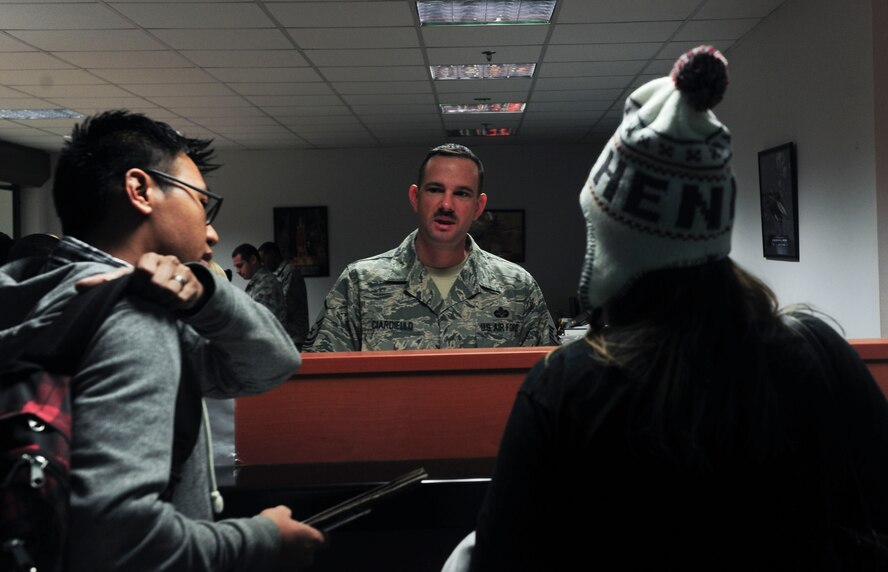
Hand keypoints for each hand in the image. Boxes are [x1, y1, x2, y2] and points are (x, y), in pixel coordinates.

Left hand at [75, 253, 205, 311]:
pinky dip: (174, 305)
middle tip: (149, 299)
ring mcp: (183, 271)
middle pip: (157, 283)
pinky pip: (182, 298)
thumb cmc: (147, 285)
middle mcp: (168, 260)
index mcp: (150, 258)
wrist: (178, 290)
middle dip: (151, 296)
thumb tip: (77, 287)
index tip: (138, 291)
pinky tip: (171, 304)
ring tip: (159, 302)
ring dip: (162, 301)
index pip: (143, 270)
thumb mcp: (128, 281)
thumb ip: (105, 282)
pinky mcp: (193, 284)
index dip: (140, 285)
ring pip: (170, 290)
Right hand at [260, 505, 325, 569]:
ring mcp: (295, 565)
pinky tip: (272, 556)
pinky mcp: (283, 571)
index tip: (309, 533)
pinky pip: (285, 567)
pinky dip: (281, 563)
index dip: (316, 536)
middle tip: (291, 540)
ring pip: (297, 562)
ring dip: (291, 557)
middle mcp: (306, 554)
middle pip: (310, 554)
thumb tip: (287, 514)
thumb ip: (288, 513)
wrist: (254, 542)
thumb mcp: (280, 511)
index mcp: (311, 538)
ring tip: (280, 549)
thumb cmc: (271, 526)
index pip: (323, 540)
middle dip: (302, 549)